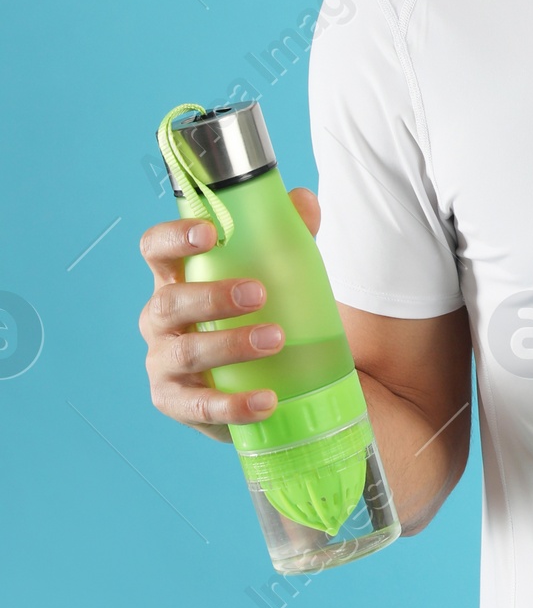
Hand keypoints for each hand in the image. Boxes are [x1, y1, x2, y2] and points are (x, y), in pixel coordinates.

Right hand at [137, 189, 320, 440]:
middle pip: (168, 303)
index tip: (209, 232)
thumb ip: (289, 237)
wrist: (274, 384)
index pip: (155, 250)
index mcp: (176, 279)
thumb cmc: (262, 316)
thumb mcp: (278, 275)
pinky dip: (233, 405)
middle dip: (211, 297)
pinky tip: (267, 400)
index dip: (173, 238)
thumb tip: (302, 200)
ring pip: (184, 353)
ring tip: (276, 339)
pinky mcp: (178, 404)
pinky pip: (199, 407)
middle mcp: (160, 321)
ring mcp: (164, 364)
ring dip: (229, 344)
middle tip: (259, 294)